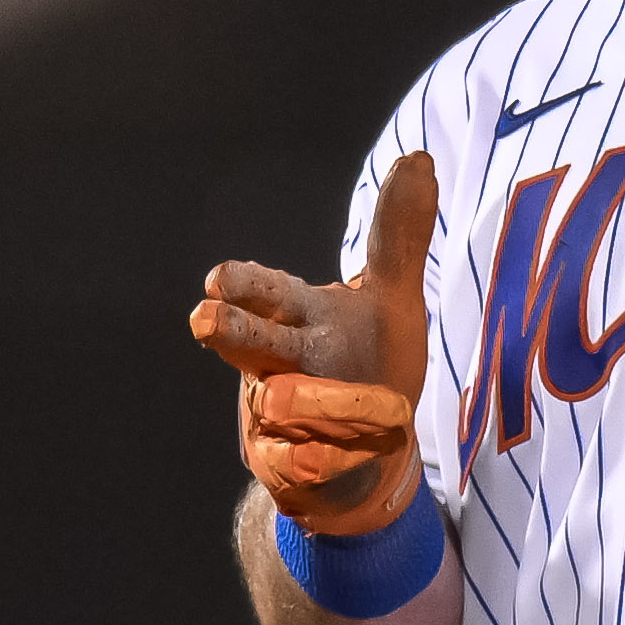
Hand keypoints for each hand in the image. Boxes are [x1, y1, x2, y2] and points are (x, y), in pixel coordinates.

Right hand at [188, 150, 442, 533]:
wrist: (365, 451)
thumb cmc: (370, 360)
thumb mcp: (393, 298)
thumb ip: (400, 236)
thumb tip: (419, 158)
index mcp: (298, 315)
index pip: (265, 290)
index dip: (243, 285)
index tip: (218, 279)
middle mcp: (276, 361)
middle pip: (248, 341)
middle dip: (231, 332)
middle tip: (205, 320)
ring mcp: (272, 416)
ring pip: (275, 406)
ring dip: (297, 401)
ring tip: (298, 401)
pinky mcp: (283, 467)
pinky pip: (295, 464)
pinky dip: (313, 459)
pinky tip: (326, 458)